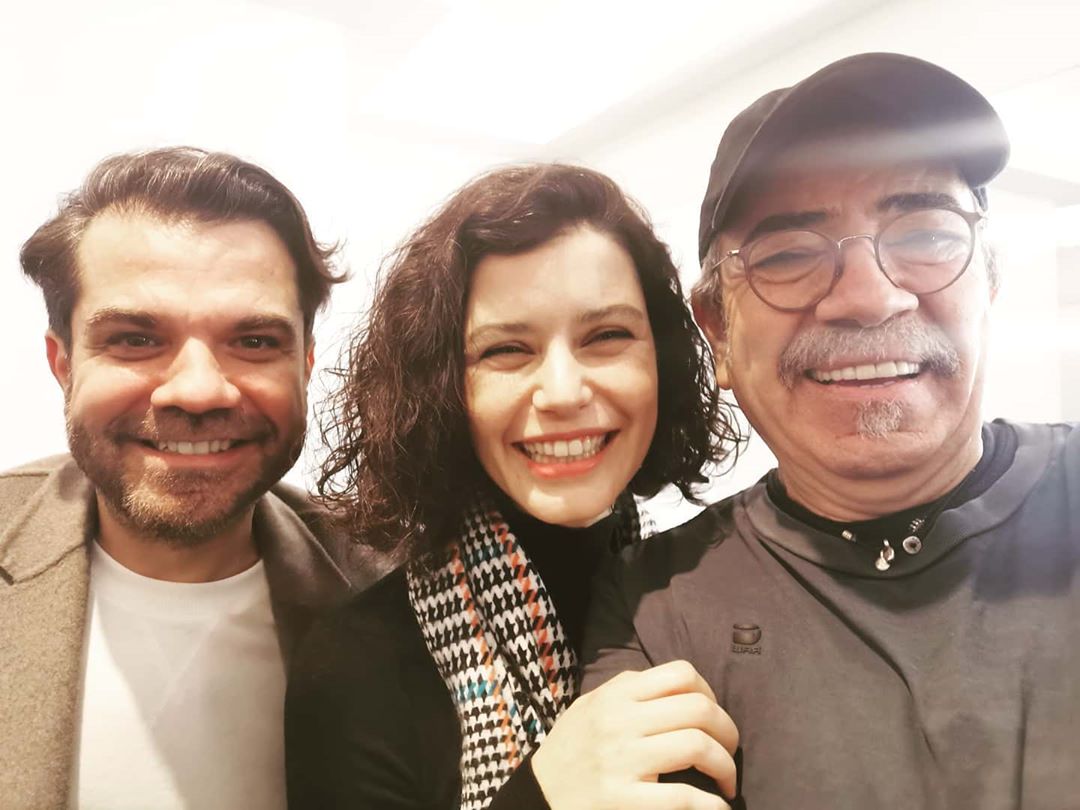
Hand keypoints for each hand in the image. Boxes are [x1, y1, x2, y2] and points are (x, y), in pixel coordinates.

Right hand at [531, 660, 737, 809]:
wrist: (537, 796)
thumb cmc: (570, 751)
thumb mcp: (590, 706)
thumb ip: (628, 690)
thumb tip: (680, 684)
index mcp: (616, 695)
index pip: (681, 674)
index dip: (710, 694)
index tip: (712, 718)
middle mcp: (620, 722)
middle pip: (699, 710)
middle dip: (728, 733)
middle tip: (729, 752)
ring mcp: (621, 761)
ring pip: (698, 747)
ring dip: (726, 767)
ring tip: (726, 782)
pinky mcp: (623, 800)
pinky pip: (684, 798)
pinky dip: (712, 806)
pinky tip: (717, 808)